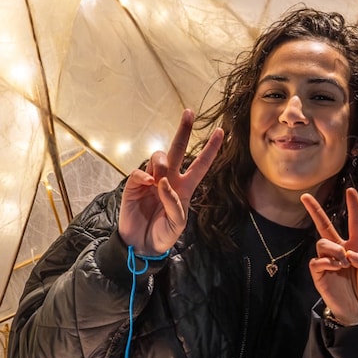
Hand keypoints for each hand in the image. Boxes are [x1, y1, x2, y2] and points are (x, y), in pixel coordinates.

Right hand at [118, 109, 223, 254]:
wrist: (142, 245)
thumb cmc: (163, 235)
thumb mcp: (177, 225)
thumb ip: (174, 205)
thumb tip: (162, 182)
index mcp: (185, 188)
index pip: (200, 165)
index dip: (211, 149)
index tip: (221, 132)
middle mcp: (169, 180)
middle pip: (178, 149)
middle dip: (184, 130)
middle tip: (189, 112)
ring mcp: (151, 181)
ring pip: (159, 157)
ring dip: (161, 161)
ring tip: (160, 177)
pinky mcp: (135, 186)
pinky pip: (140, 172)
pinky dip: (144, 175)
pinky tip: (148, 184)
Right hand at [301, 188, 357, 325]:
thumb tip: (348, 253)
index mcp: (356, 247)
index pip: (354, 223)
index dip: (353, 207)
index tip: (350, 191)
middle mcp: (340, 251)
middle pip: (324, 226)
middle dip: (314, 211)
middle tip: (305, 196)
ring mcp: (328, 261)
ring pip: (322, 243)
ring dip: (333, 249)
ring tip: (343, 262)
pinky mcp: (319, 273)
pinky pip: (317, 260)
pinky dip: (327, 262)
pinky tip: (335, 268)